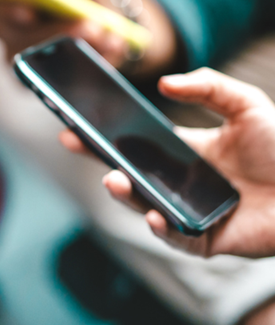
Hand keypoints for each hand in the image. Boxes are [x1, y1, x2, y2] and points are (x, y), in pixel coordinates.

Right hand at [60, 68, 274, 257]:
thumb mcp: (248, 106)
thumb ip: (208, 88)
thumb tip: (164, 84)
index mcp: (185, 153)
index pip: (136, 146)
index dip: (106, 138)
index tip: (78, 126)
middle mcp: (181, 184)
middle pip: (133, 176)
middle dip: (103, 161)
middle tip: (77, 143)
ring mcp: (190, 212)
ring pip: (147, 207)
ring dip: (127, 196)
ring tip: (113, 180)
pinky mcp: (208, 240)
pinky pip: (178, 239)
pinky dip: (163, 229)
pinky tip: (154, 215)